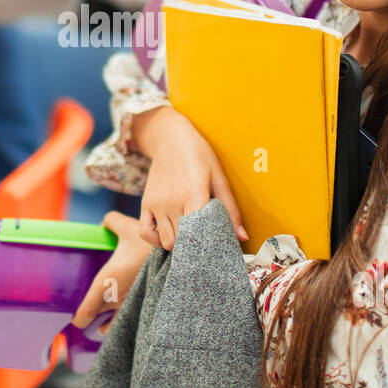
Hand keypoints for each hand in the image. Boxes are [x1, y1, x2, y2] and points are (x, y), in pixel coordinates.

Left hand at [71, 212, 152, 331]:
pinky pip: (131, 321)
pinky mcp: (147, 307)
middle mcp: (118, 297)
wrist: (181, 257)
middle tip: (87, 318)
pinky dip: (125, 324)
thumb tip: (103, 224)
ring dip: (109, 326)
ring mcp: (133, 305)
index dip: (80, 317)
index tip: (76, 321)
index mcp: (108, 280)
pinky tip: (124, 322)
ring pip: (115, 324)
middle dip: (92, 319)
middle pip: (98, 317)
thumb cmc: (150, 244)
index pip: (88, 308)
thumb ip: (112, 222)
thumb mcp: (128, 226)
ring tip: (104, 327)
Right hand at [133, 106, 244, 250]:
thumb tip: (242, 237)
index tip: (214, 250)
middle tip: (204, 244)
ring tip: (188, 239)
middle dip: (194, 248)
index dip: (207, 246)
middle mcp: (173, 201)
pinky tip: (167, 236)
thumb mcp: (219, 178)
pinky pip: (145, 233)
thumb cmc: (199, 156)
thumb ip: (230, 209)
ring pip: (166, 241)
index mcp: (194, 193)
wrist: (170, 138)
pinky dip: (155, 241)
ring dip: (177, 245)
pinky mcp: (145, 203)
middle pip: (183, 242)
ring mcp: (157, 203)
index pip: (199, 233)